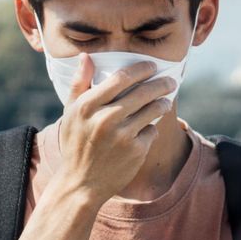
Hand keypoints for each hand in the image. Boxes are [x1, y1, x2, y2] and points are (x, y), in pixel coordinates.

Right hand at [53, 54, 176, 204]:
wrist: (81, 183)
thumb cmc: (75, 144)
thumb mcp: (70, 113)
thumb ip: (79, 84)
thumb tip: (86, 56)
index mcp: (87, 106)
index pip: (120, 78)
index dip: (141, 69)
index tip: (152, 66)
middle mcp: (105, 119)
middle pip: (142, 92)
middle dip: (161, 83)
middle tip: (170, 81)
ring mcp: (122, 136)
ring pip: (153, 110)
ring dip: (163, 103)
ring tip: (165, 101)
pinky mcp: (135, 151)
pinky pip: (152, 131)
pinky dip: (151, 128)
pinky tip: (146, 129)